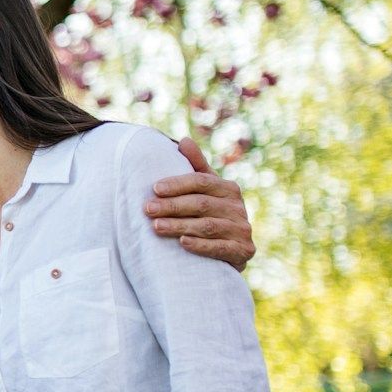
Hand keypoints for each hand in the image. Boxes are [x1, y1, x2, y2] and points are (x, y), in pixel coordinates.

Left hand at [143, 137, 254, 269]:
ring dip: (180, 226)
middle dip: (172, 206)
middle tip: (148, 209)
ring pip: (208, 226)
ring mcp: (242, 230)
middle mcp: (238, 207)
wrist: (231, 249)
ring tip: (156, 226)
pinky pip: (220, 248)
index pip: (202, 182)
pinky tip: (182, 243)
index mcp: (229, 188)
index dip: (177, 184)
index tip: (154, 188)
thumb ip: (196, 166)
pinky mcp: (243, 251)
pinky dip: (200, 245)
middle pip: (202, 204)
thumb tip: (184, 140)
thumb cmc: (210, 213)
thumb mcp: (206, 190)